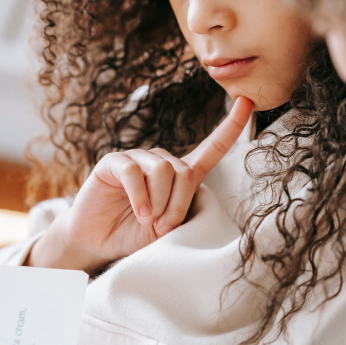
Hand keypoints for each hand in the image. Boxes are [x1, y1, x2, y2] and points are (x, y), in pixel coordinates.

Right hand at [28, 97, 253, 273]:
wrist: (98, 242)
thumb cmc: (135, 234)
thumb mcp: (166, 227)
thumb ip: (180, 210)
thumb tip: (185, 192)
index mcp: (180, 174)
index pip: (211, 148)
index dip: (230, 127)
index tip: (247, 101)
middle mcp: (161, 161)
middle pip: (184, 171)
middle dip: (178, 204)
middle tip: (164, 227)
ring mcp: (137, 159)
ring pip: (163, 170)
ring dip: (158, 202)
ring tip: (147, 219)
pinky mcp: (114, 162)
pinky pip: (134, 172)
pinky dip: (139, 196)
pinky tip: (138, 211)